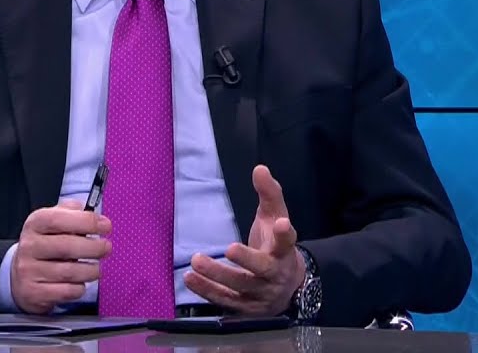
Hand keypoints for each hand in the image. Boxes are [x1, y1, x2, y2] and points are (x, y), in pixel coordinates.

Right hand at [11, 199, 111, 314]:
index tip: (105, 226)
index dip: (86, 222)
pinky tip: (80, 282)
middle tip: (106, 248)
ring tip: (97, 268)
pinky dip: (79, 288)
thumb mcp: (52, 222)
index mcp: (35, 224)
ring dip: (91, 270)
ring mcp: (29, 271)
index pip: (59, 219)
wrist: (19, 276)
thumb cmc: (45, 246)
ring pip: (70, 272)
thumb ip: (72, 212)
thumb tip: (95, 216)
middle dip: (94, 248)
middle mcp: (29, 246)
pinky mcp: (34, 293)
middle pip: (67, 246)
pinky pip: (66, 291)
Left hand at [183, 165, 305, 315]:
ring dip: (217, 276)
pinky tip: (190, 278)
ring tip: (196, 261)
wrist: (287, 286)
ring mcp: (260, 294)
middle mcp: (274, 275)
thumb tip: (260, 168)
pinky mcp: (245, 308)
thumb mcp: (276, 217)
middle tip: (229, 248)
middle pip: (262, 268)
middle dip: (246, 260)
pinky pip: (225, 300)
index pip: (287, 241)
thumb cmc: (275, 245)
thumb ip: (269, 194)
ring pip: (240, 287)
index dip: (285, 234)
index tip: (283, 223)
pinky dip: (206, 291)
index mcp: (284, 251)